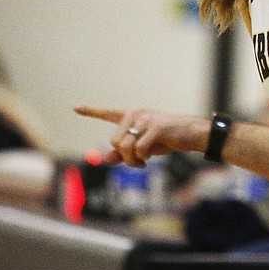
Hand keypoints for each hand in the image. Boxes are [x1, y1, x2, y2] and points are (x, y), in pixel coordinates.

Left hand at [74, 105, 208, 167]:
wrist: (193, 134)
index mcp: (132, 115)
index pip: (108, 113)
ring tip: (142, 162)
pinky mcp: (156, 127)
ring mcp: (146, 119)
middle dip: (124, 156)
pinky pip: (138, 150)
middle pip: (114, 141)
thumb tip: (106, 158)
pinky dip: (141, 159)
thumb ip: (125, 152)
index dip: (91, 111)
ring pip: (124, 147)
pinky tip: (149, 159)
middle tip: (137, 161)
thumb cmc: (168, 139)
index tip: (76, 107)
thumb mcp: (144, 146)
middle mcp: (136, 114)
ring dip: (132, 161)